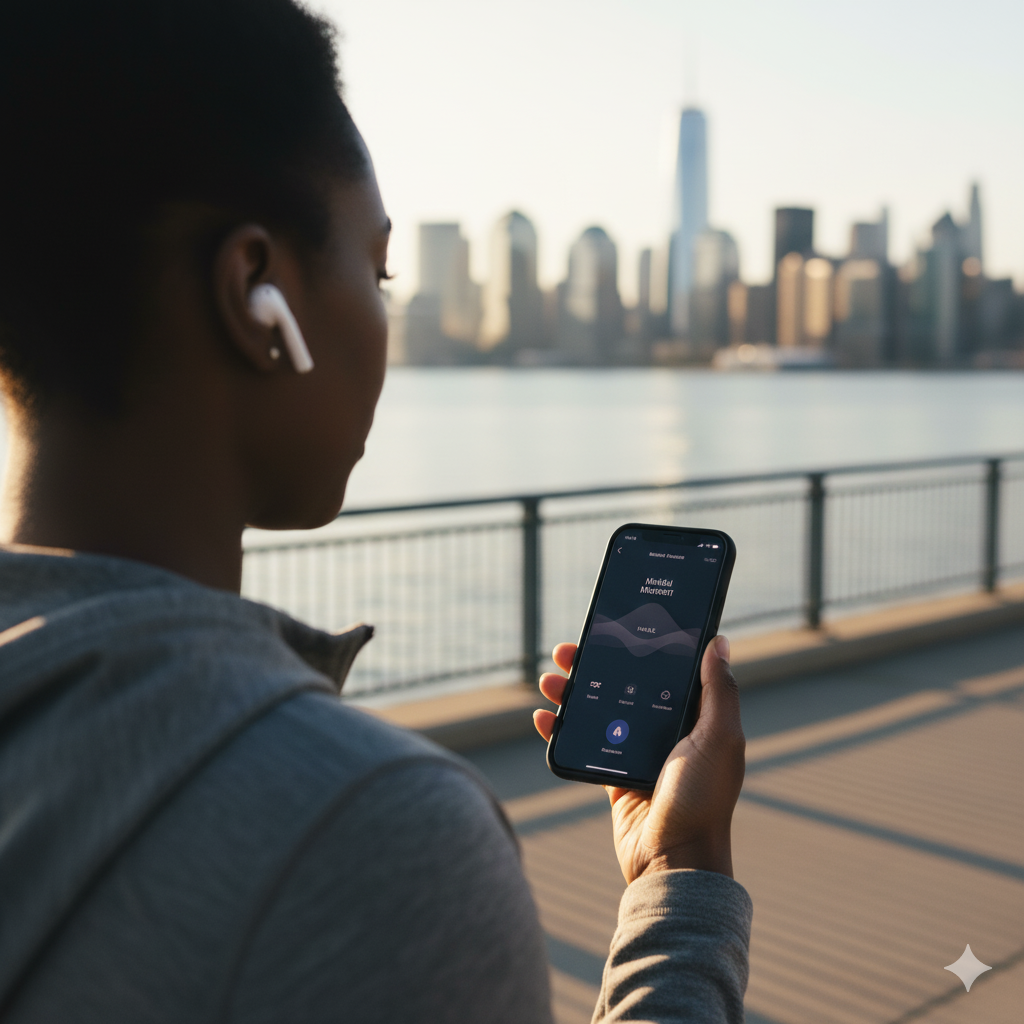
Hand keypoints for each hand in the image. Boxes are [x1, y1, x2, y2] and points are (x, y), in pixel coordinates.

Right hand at [534, 636, 744, 882]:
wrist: (673, 862)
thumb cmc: (703, 801)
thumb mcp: (719, 739)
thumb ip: (719, 691)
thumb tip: (720, 641)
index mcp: (694, 718)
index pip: (663, 670)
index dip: (640, 646)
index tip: (615, 627)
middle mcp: (666, 731)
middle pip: (624, 685)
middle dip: (595, 666)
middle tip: (568, 650)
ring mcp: (636, 752)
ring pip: (599, 710)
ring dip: (572, 693)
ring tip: (549, 680)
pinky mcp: (613, 775)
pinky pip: (584, 743)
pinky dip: (562, 730)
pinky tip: (543, 717)